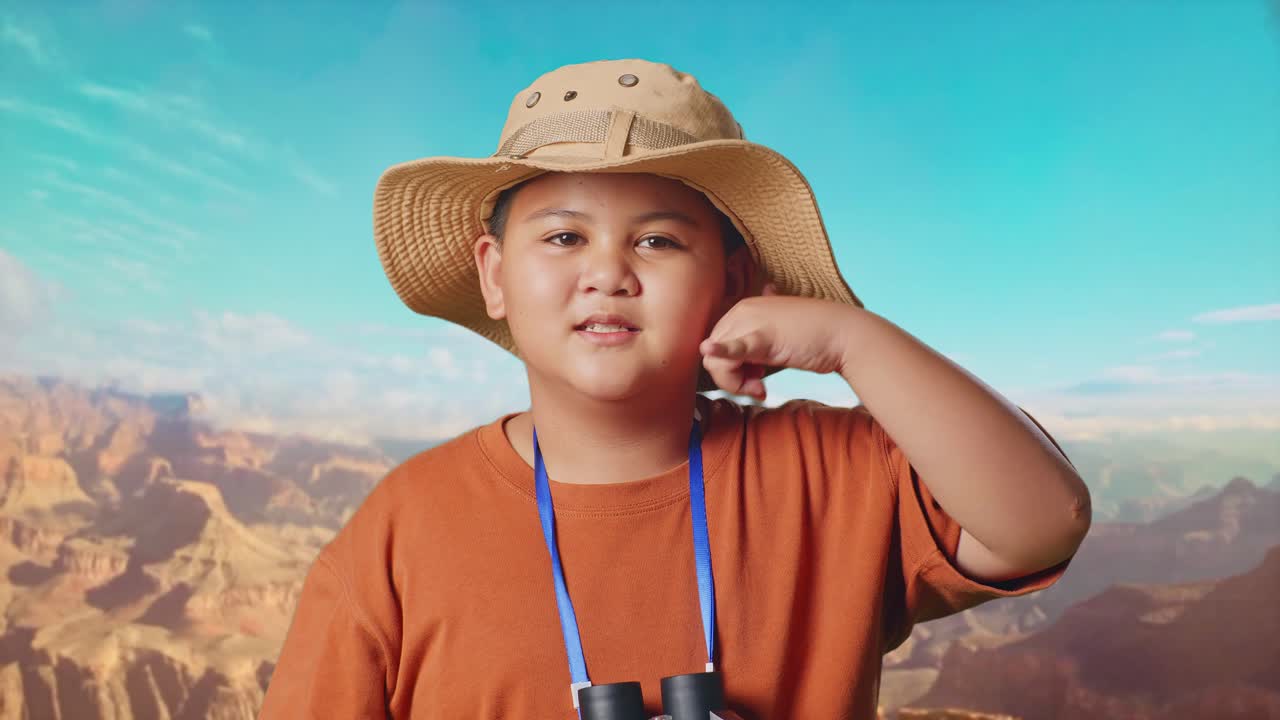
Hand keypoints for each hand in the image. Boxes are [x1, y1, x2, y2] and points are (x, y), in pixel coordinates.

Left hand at [699, 282, 858, 400]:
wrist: (844, 334)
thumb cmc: (814, 337)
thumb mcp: (777, 338)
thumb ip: (758, 347)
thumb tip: (751, 364)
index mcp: (742, 309)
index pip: (716, 346)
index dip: (730, 370)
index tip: (755, 381)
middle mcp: (742, 311)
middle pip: (713, 357)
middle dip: (732, 380)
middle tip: (758, 389)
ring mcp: (751, 322)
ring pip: (718, 363)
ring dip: (738, 385)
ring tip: (761, 388)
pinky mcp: (763, 337)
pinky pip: (733, 347)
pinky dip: (720, 352)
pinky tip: (709, 350)